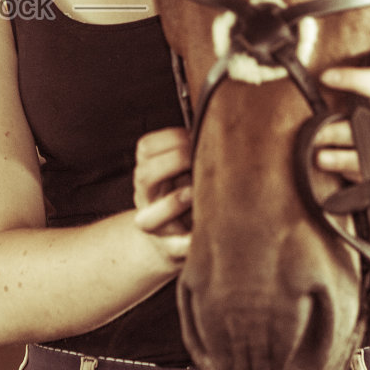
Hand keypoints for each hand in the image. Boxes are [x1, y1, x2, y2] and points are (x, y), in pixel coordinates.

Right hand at [132, 126, 191, 264]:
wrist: (173, 240)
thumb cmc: (188, 195)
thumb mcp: (184, 170)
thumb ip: (194, 150)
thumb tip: (226, 120)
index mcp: (149, 173)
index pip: (146, 147)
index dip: (170, 137)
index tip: (195, 136)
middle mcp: (147, 198)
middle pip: (144, 176)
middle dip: (172, 162)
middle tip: (197, 158)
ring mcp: (156, 226)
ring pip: (149, 218)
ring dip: (171, 203)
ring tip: (193, 193)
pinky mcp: (170, 250)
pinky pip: (174, 248)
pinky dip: (186, 243)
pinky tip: (200, 234)